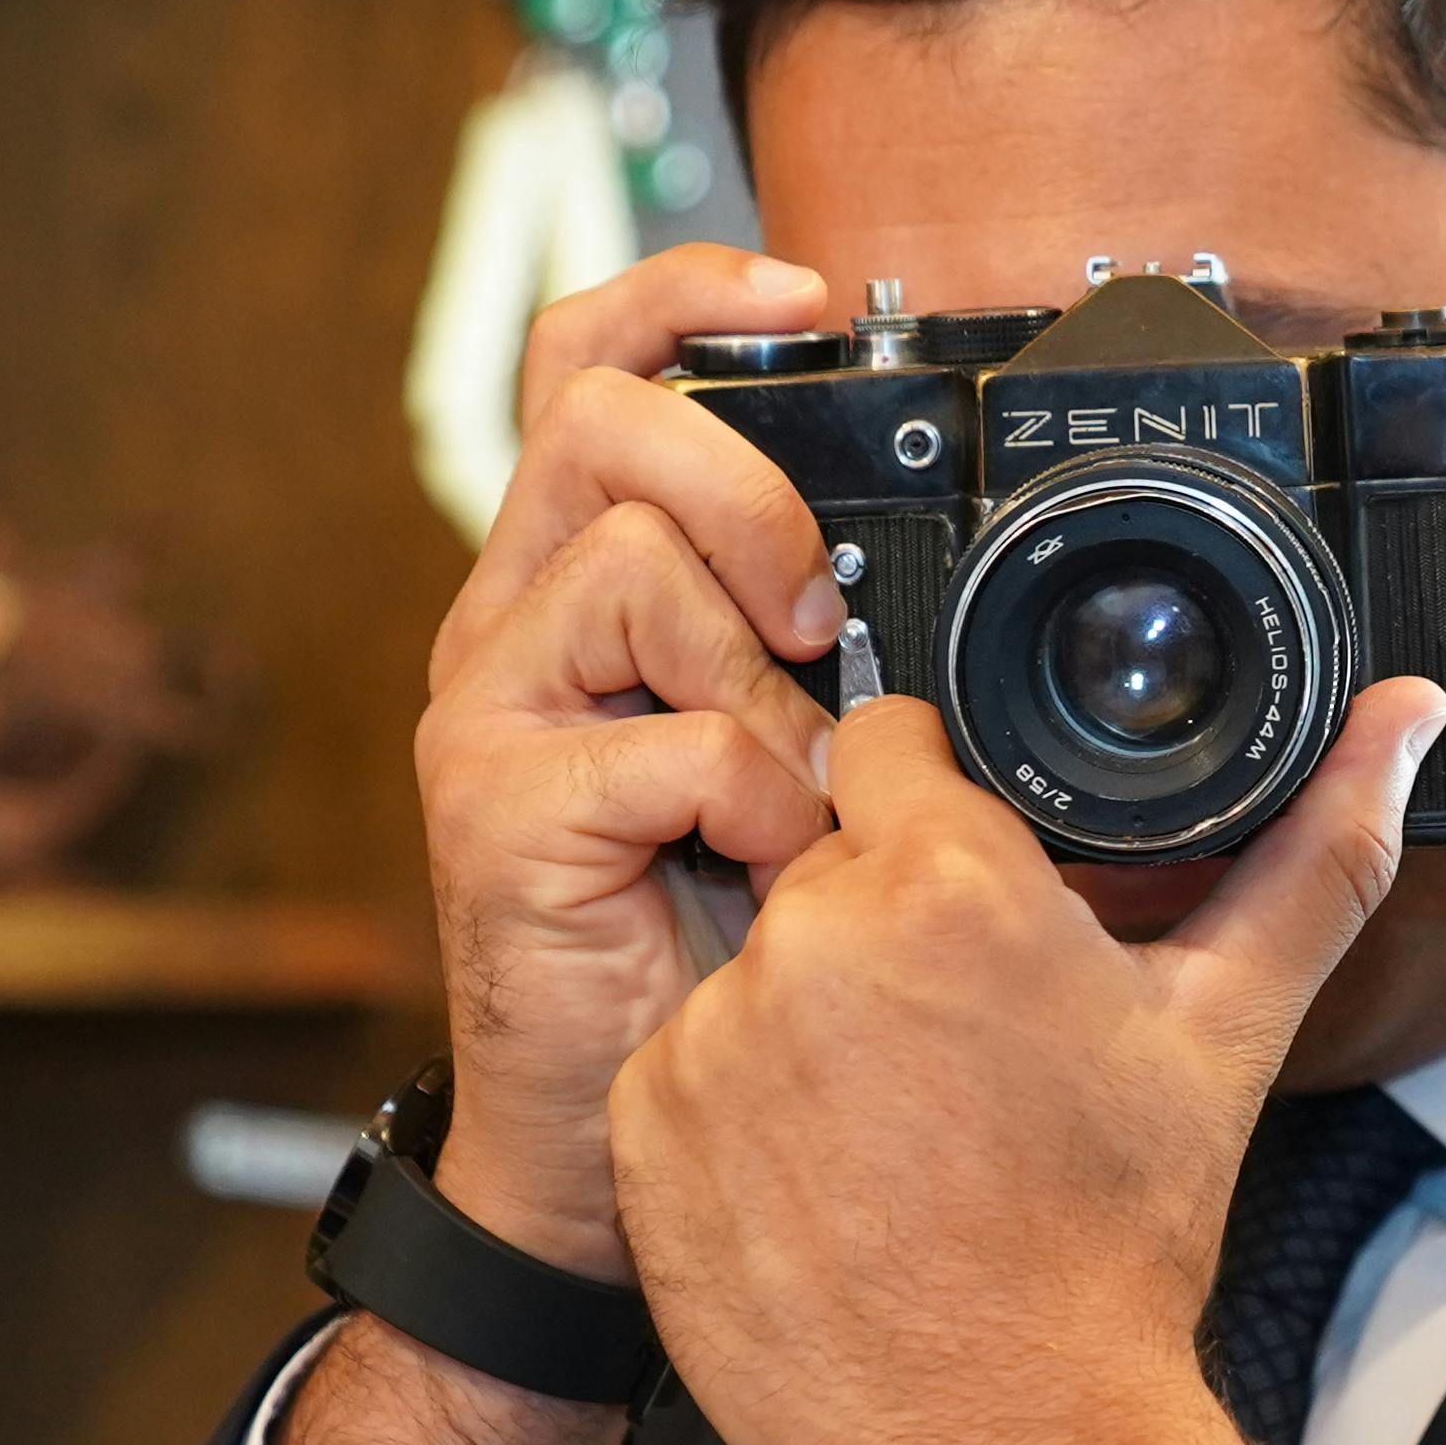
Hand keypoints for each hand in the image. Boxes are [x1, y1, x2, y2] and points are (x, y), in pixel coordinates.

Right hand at [275, 248, 844, 1444]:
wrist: (624, 1152)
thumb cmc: (722, 960)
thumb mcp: (807, 769)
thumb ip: (839, 659)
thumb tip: (955, 586)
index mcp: (591, 579)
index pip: (596, 360)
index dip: (686, 295)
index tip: (806, 292)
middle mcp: (518, 618)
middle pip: (599, 416)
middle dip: (745, 484)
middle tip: (823, 606)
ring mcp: (490, 707)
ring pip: (626, 560)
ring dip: (757, 666)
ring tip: (794, 783)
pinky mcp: (490, 809)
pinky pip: (651, 740)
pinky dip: (744, 794)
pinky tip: (764, 863)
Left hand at [610, 679, 1445, 1444]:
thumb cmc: (1117, 1245)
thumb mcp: (1226, 1030)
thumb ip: (1318, 850)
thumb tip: (1403, 718)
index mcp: (949, 884)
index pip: (891, 742)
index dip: (935, 801)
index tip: (971, 879)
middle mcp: (811, 940)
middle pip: (826, 860)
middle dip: (886, 923)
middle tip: (957, 1034)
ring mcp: (712, 1038)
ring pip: (757, 964)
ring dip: (809, 1015)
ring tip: (895, 1122)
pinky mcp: (644, 1128)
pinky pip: (685, 1067)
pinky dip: (738, 1108)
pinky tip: (822, 1177)